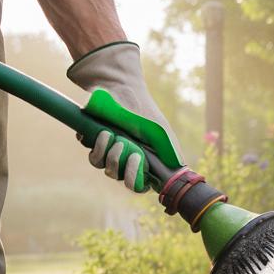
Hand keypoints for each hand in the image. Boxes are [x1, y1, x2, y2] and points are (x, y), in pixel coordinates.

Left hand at [68, 42, 181, 191]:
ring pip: (105, 168)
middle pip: (120, 177)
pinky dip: (97, 146)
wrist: (121, 89)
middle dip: (122, 163)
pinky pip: (92, 156)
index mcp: (145, 162)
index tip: (138, 162)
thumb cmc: (144, 111)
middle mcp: (127, 161)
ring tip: (113, 136)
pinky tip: (104, 132)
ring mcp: (110, 153)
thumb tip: (181, 168)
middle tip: (128, 146)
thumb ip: (171, 150)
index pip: (139, 184)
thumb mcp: (161, 131)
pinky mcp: (95, 144)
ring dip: (109, 155)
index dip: (136, 180)